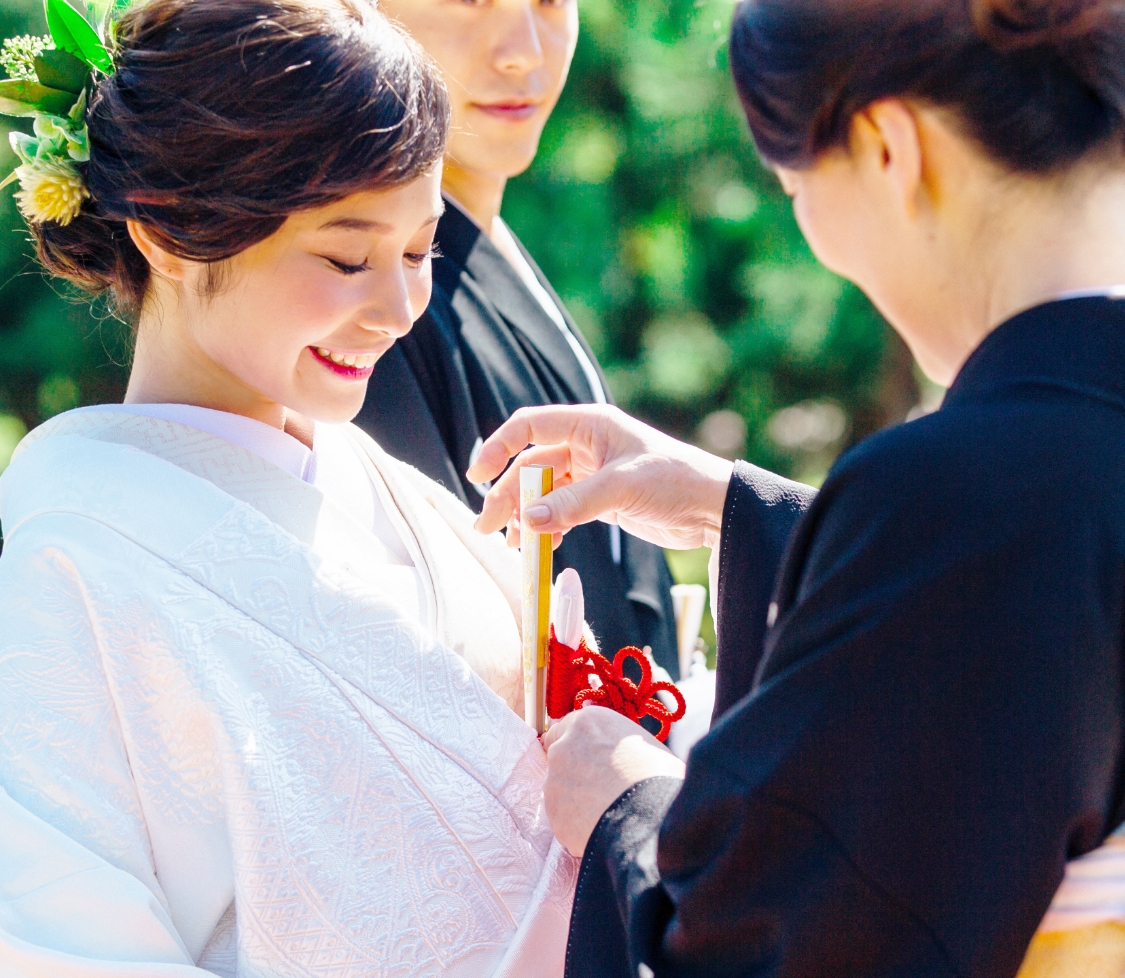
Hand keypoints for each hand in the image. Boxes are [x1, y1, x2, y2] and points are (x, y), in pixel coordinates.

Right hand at [468, 405, 734, 550]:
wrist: (714, 509)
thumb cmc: (677, 480)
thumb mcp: (622, 488)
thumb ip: (573, 503)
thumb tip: (528, 521)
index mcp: (590, 425)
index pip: (529, 427)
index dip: (499, 447)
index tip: (478, 476)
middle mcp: (586, 445)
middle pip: (530, 467)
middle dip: (507, 496)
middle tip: (487, 528)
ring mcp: (592, 475)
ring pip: (543, 493)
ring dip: (525, 517)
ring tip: (512, 545)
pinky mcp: (601, 502)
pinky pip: (561, 512)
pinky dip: (549, 528)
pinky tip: (542, 546)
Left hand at [542, 705, 685, 857]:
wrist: (650, 818)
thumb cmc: (658, 777)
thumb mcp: (642, 743)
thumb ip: (617, 743)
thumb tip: (621, 751)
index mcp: (587, 722)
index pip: (566, 728)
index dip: (580, 745)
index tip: (591, 758)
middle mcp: (563, 747)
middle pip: (561, 757)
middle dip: (576, 771)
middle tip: (601, 787)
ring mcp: (553, 781)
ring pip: (560, 789)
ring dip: (575, 798)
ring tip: (604, 811)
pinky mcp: (553, 814)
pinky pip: (563, 817)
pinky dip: (575, 823)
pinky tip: (599, 827)